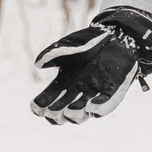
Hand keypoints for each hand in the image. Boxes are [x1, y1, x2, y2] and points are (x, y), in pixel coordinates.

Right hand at [30, 9, 151, 123]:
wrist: (115, 35)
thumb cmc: (89, 41)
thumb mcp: (69, 45)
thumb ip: (53, 53)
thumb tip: (37, 64)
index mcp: (64, 83)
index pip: (48, 100)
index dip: (40, 106)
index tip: (36, 105)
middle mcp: (77, 92)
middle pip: (62, 114)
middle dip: (55, 114)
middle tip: (51, 110)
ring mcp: (94, 94)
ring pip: (81, 115)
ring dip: (74, 114)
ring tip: (69, 110)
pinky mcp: (112, 92)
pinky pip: (105, 106)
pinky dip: (98, 107)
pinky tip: (91, 104)